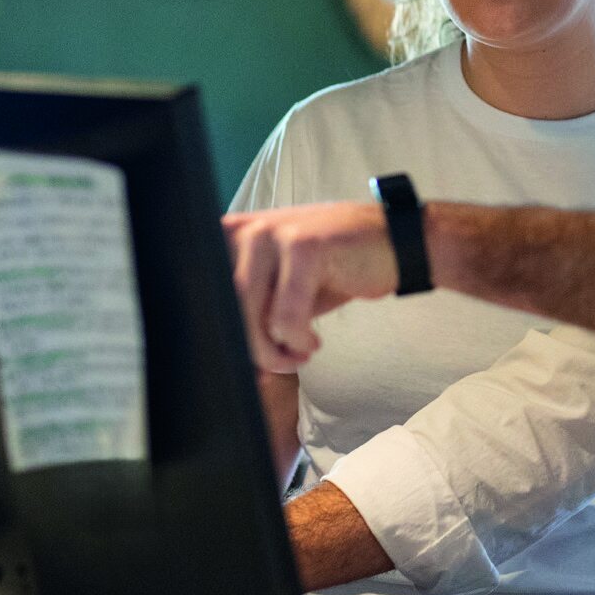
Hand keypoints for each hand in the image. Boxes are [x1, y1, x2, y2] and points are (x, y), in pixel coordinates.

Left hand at [223, 202, 397, 373]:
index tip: (239, 359)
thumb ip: (251, 311)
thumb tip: (224, 358)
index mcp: (234, 236)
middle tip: (278, 364)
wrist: (393, 243)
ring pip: (249, 313)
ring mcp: (274, 232)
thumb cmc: (335, 270)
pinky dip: (298, 339)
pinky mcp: (304, 246)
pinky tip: (313, 341)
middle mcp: (247, 229)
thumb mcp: (283, 288)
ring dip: (272, 350)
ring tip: (296, 357)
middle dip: (250, 348)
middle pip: (223, 307)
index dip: (215, 333)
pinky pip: (286, 314)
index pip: (201, 292)